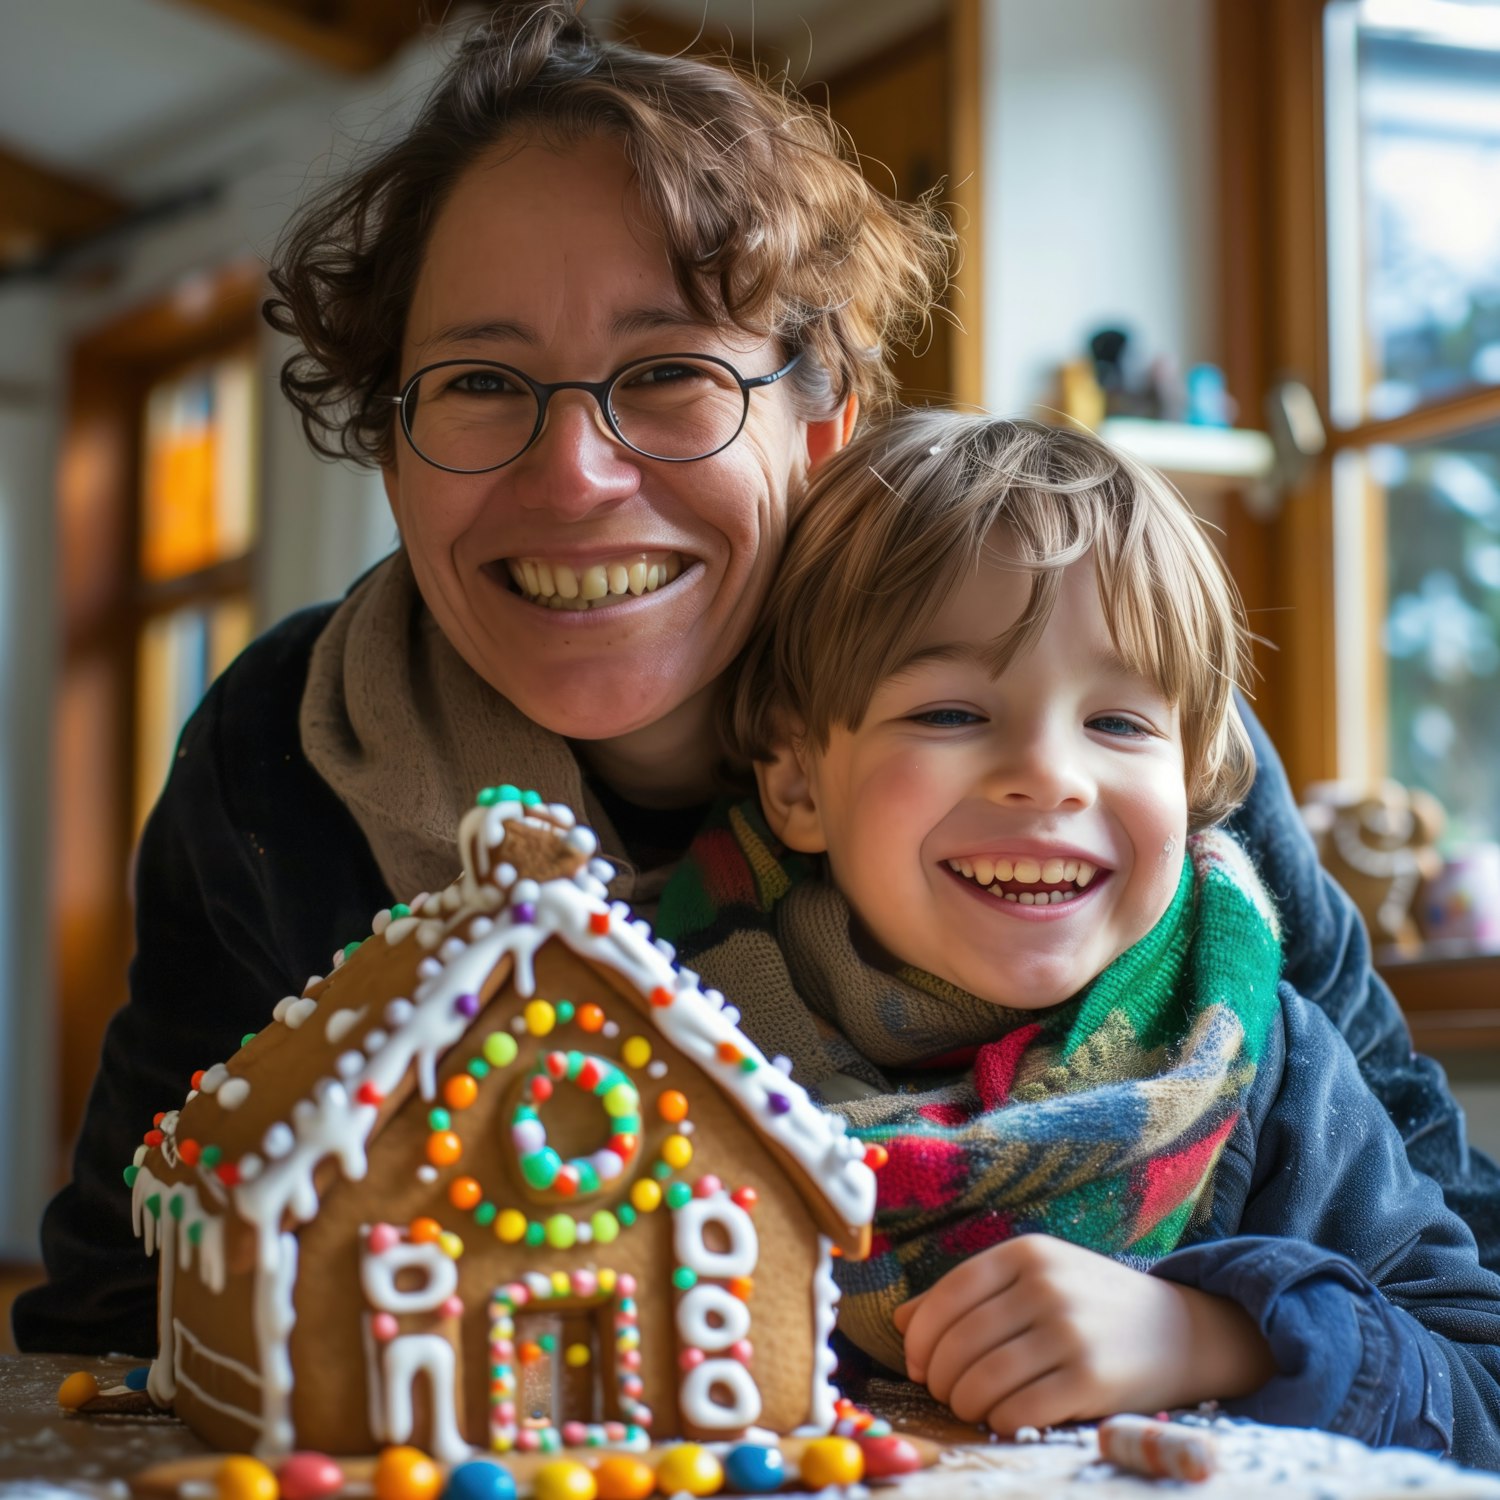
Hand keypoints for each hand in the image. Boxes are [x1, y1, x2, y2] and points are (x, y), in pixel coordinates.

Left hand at [891, 1234, 1274, 1433]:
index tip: (917, 1361)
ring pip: (982, 1380)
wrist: (1182, 1331)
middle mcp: (1047, 1286)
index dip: (922, 1335)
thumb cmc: (1091, 1304)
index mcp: (1027, 1253)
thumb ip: (967, 1295)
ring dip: (963, 1403)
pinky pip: (1018, 1410)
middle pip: (960, 1342)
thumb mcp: (1033, 1279)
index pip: (949, 1294)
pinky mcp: (1092, 1381)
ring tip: (971, 1405)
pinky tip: (1004, 1417)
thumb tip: (901, 1323)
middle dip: (940, 1376)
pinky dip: (999, 1421)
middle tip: (945, 1391)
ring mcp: (1071, 1333)